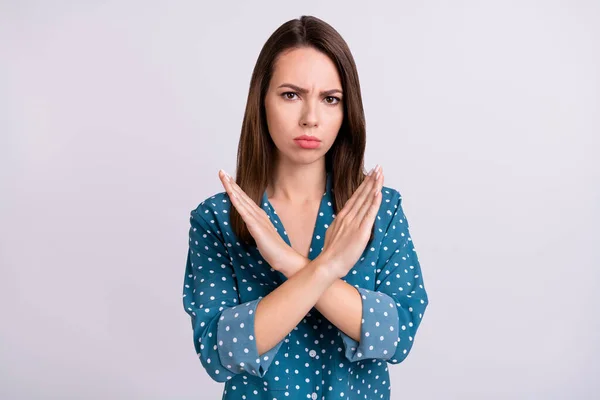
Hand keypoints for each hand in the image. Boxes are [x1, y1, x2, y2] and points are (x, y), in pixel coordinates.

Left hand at [218, 169, 297, 275]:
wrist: (284, 257)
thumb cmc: (273, 249)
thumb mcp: (260, 235)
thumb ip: (255, 228)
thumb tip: (249, 225)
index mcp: (258, 215)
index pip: (244, 199)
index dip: (235, 188)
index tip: (227, 178)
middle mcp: (258, 213)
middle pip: (241, 195)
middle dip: (230, 183)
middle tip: (221, 171)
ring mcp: (257, 219)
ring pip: (241, 200)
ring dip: (232, 188)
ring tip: (224, 177)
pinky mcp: (256, 227)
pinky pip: (244, 212)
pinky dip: (237, 202)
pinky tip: (231, 194)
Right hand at [318, 165, 384, 279]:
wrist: (327, 264)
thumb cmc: (331, 253)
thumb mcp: (334, 232)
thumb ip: (341, 224)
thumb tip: (345, 219)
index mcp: (342, 216)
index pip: (355, 196)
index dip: (364, 185)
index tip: (371, 174)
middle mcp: (348, 217)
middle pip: (362, 195)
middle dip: (371, 180)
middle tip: (378, 168)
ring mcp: (354, 223)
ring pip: (366, 201)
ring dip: (374, 187)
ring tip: (380, 175)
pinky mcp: (361, 232)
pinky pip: (369, 214)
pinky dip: (374, 203)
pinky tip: (378, 193)